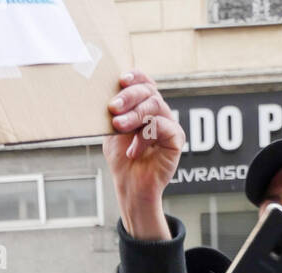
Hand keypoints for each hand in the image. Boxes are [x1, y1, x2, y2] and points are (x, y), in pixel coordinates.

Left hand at [105, 70, 184, 240]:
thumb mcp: (112, 130)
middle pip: (149, 91)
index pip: (145, 82)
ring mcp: (169, 124)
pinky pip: (161, 126)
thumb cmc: (121, 159)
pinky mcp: (176, 139)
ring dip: (134, 114)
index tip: (121, 80)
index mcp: (145, 107)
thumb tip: (105, 90)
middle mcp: (160, 112)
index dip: (136, 76)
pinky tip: (133, 151)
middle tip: (113, 108)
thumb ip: (115, 111)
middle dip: (129, 96)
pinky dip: (144, 136)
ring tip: (118, 126)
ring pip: (155, 105)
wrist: (130, 187)